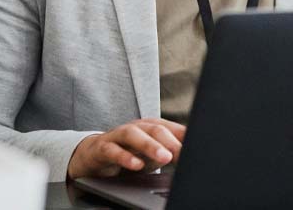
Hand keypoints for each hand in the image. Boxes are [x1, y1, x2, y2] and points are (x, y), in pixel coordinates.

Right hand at [67, 118, 185, 179]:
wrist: (94, 156)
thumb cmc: (130, 154)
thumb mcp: (152, 155)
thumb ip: (171, 153)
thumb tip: (193, 157)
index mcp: (151, 126)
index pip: (172, 128)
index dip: (185, 137)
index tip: (198, 146)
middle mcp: (136, 127)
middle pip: (155, 128)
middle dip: (170, 141)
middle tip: (183, 153)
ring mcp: (118, 135)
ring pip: (133, 135)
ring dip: (150, 145)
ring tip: (164, 158)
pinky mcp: (102, 148)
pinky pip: (112, 150)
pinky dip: (125, 157)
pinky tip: (136, 165)